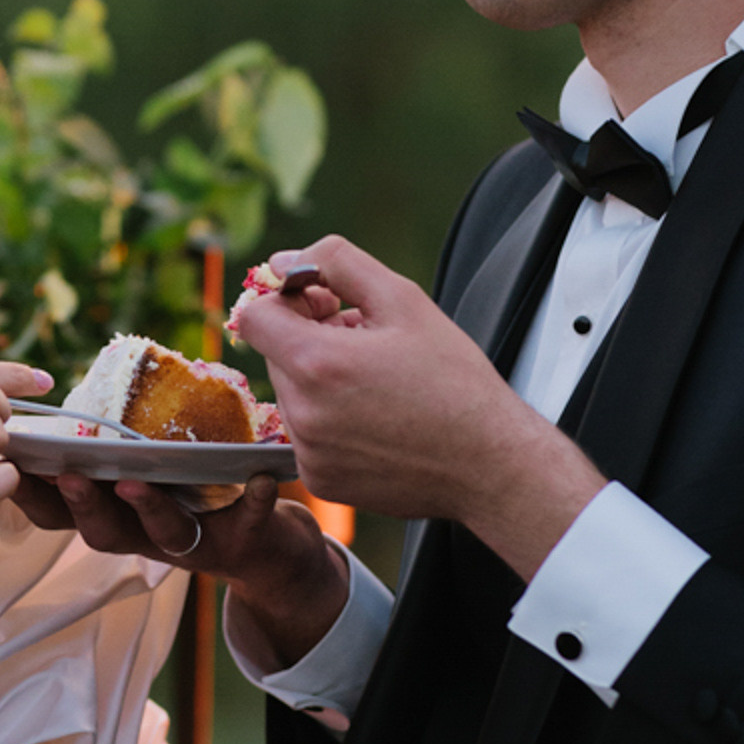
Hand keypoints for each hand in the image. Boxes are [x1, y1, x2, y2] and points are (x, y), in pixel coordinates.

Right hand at [18, 465, 352, 670]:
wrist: (264, 548)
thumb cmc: (190, 496)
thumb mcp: (143, 474)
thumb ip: (110, 447)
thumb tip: (74, 393)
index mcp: (113, 518)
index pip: (59, 514)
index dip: (29, 494)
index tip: (7, 463)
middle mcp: (144, 538)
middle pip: (103, 531)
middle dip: (83, 504)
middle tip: (68, 475)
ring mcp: (194, 545)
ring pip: (165, 534)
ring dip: (149, 508)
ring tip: (138, 482)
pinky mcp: (244, 541)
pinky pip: (251, 522)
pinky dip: (258, 501)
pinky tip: (265, 478)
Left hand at [237, 238, 602, 580]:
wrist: (490, 463)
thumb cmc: (455, 382)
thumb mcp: (403, 300)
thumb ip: (336, 264)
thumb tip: (281, 262)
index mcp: (316, 363)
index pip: (253, 317)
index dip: (286, 300)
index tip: (324, 304)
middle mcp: (302, 414)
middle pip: (275, 354)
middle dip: (310, 337)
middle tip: (368, 340)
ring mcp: (309, 453)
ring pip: (292, 393)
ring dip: (321, 378)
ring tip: (378, 380)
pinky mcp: (320, 480)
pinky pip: (307, 434)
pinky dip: (331, 419)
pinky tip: (377, 416)